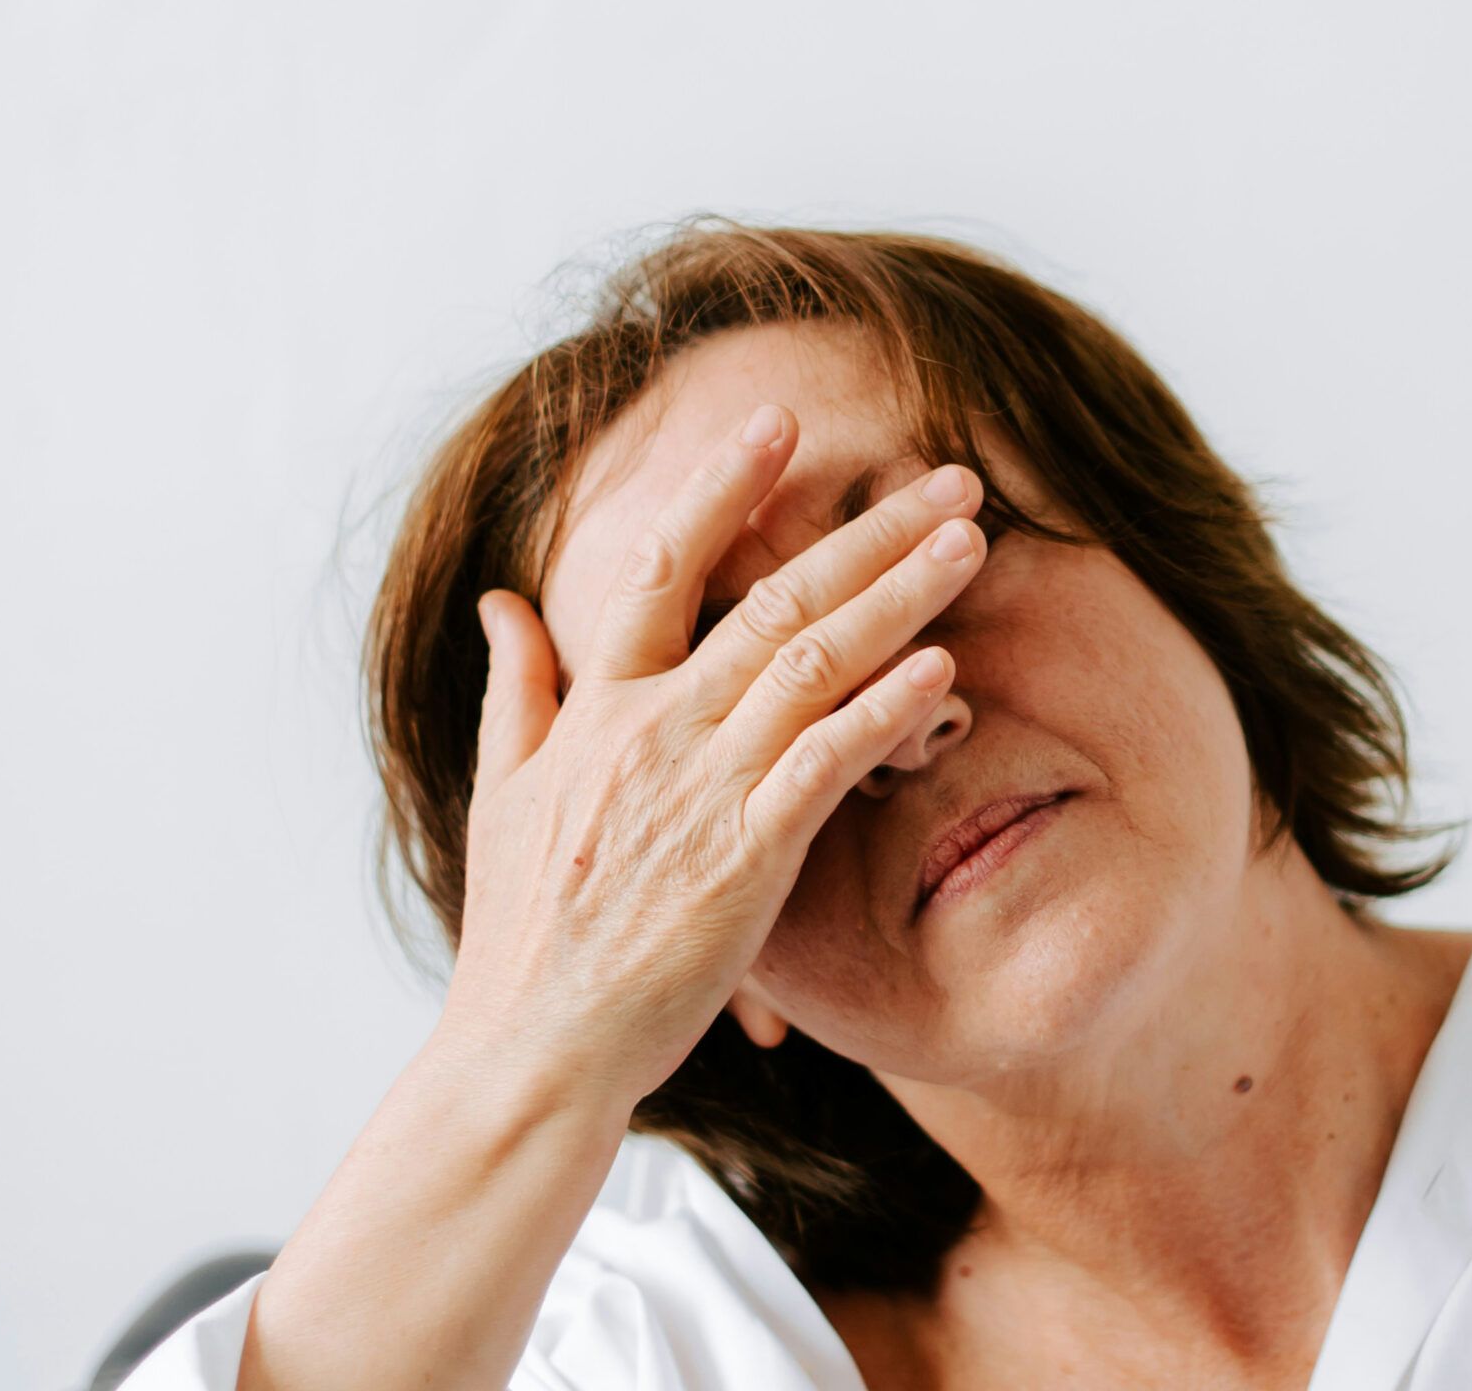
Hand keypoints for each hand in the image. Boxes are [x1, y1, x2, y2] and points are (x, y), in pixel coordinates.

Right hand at [439, 402, 985, 1115]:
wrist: (532, 1050)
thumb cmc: (522, 931)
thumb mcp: (500, 792)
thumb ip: (514, 687)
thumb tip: (501, 599)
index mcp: (598, 706)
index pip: (661, 565)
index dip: (722, 487)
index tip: (782, 421)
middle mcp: (653, 730)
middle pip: (772, 598)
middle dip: (867, 529)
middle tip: (951, 475)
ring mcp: (701, 791)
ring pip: (813, 662)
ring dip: (900, 594)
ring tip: (971, 540)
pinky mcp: (744, 859)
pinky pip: (825, 764)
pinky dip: (884, 710)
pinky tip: (944, 666)